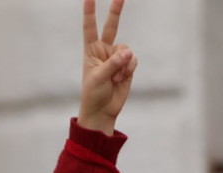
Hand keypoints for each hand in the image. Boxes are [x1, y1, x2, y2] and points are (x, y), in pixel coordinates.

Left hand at [80, 0, 136, 134]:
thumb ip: (113, 63)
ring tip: (116, 78)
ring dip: (123, 64)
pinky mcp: (127, 66)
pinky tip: (122, 79)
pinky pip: (133, 60)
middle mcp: (104, 50)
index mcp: (91, 50)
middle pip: (111, 26)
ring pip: (126, 49)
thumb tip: (128, 52)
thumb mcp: (99, 77)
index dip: (90, 12)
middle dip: (116, 11)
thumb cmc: (93, 94)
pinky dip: (129, 69)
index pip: (90, 27)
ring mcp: (116, 58)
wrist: (103, 111)